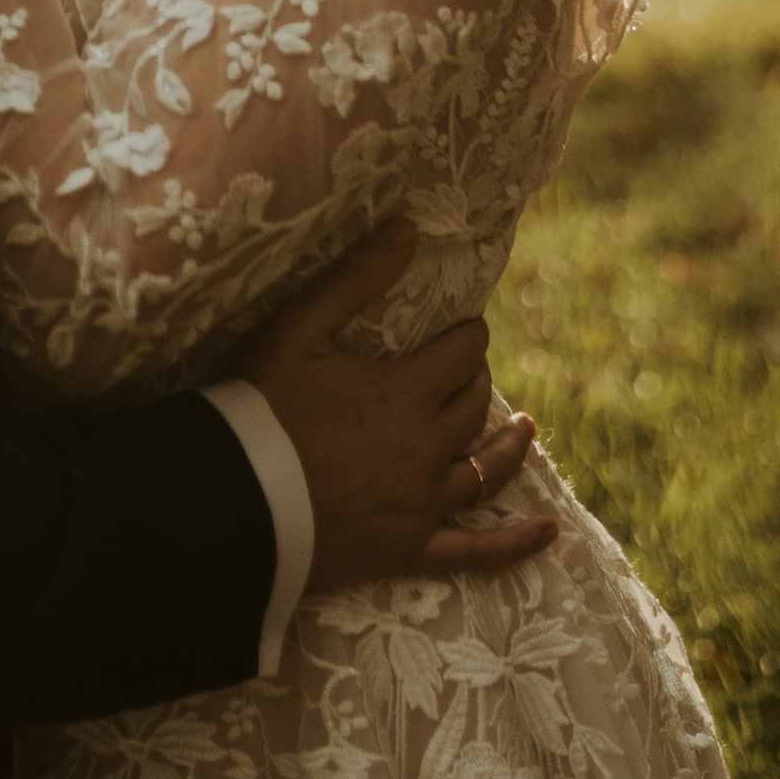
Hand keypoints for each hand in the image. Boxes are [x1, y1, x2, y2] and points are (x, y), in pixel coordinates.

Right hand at [237, 224, 554, 593]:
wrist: (233, 501)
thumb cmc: (260, 407)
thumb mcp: (300, 329)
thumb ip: (356, 277)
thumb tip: (407, 226)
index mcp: (405, 392)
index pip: (462, 352)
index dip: (466, 335)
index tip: (462, 328)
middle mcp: (426, 448)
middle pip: (472, 405)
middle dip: (475, 379)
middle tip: (467, 368)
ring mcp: (422, 504)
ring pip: (485, 470)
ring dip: (508, 446)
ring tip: (523, 428)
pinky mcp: (408, 550)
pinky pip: (475, 552)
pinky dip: (514, 544)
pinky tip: (547, 535)